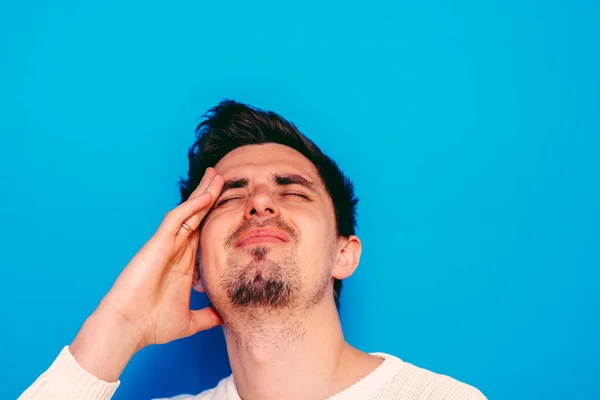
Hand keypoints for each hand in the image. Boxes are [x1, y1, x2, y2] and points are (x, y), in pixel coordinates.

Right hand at [70, 167, 223, 380]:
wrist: (128, 330)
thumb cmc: (151, 326)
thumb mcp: (190, 321)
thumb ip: (207, 316)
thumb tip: (225, 317)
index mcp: (184, 265)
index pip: (203, 235)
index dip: (215, 219)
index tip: (231, 206)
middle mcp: (176, 251)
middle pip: (196, 217)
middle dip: (209, 197)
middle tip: (223, 178)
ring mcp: (167, 245)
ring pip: (188, 212)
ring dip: (203, 194)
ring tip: (217, 176)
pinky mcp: (158, 244)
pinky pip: (177, 219)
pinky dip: (192, 206)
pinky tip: (206, 195)